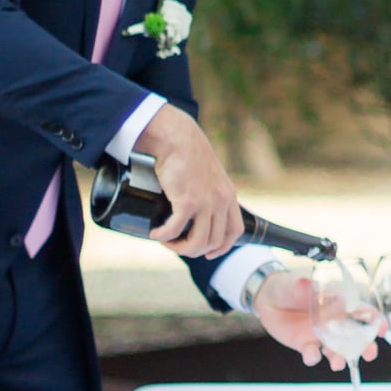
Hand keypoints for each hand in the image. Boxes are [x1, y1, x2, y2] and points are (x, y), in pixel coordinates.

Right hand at [132, 102, 241, 257]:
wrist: (177, 138)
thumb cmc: (188, 153)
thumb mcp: (208, 174)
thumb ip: (208, 191)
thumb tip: (196, 209)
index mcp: (228, 195)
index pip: (235, 231)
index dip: (222, 247)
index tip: (208, 253)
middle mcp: (221, 201)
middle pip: (214, 241)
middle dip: (194, 250)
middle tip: (177, 245)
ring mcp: (206, 202)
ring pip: (198, 242)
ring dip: (179, 247)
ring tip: (166, 241)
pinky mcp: (187, 201)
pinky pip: (175, 230)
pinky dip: (164, 236)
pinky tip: (155, 234)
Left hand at [250, 262, 381, 370]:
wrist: (268, 299)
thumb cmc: (289, 286)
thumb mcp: (296, 284)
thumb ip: (303, 286)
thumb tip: (305, 283)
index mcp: (338, 303)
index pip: (362, 312)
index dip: (375, 319)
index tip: (382, 328)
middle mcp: (333, 322)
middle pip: (355, 337)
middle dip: (365, 346)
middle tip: (369, 354)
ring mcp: (321, 335)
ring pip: (336, 350)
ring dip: (340, 358)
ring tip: (338, 363)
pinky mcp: (306, 345)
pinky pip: (313, 354)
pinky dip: (313, 357)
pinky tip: (311, 355)